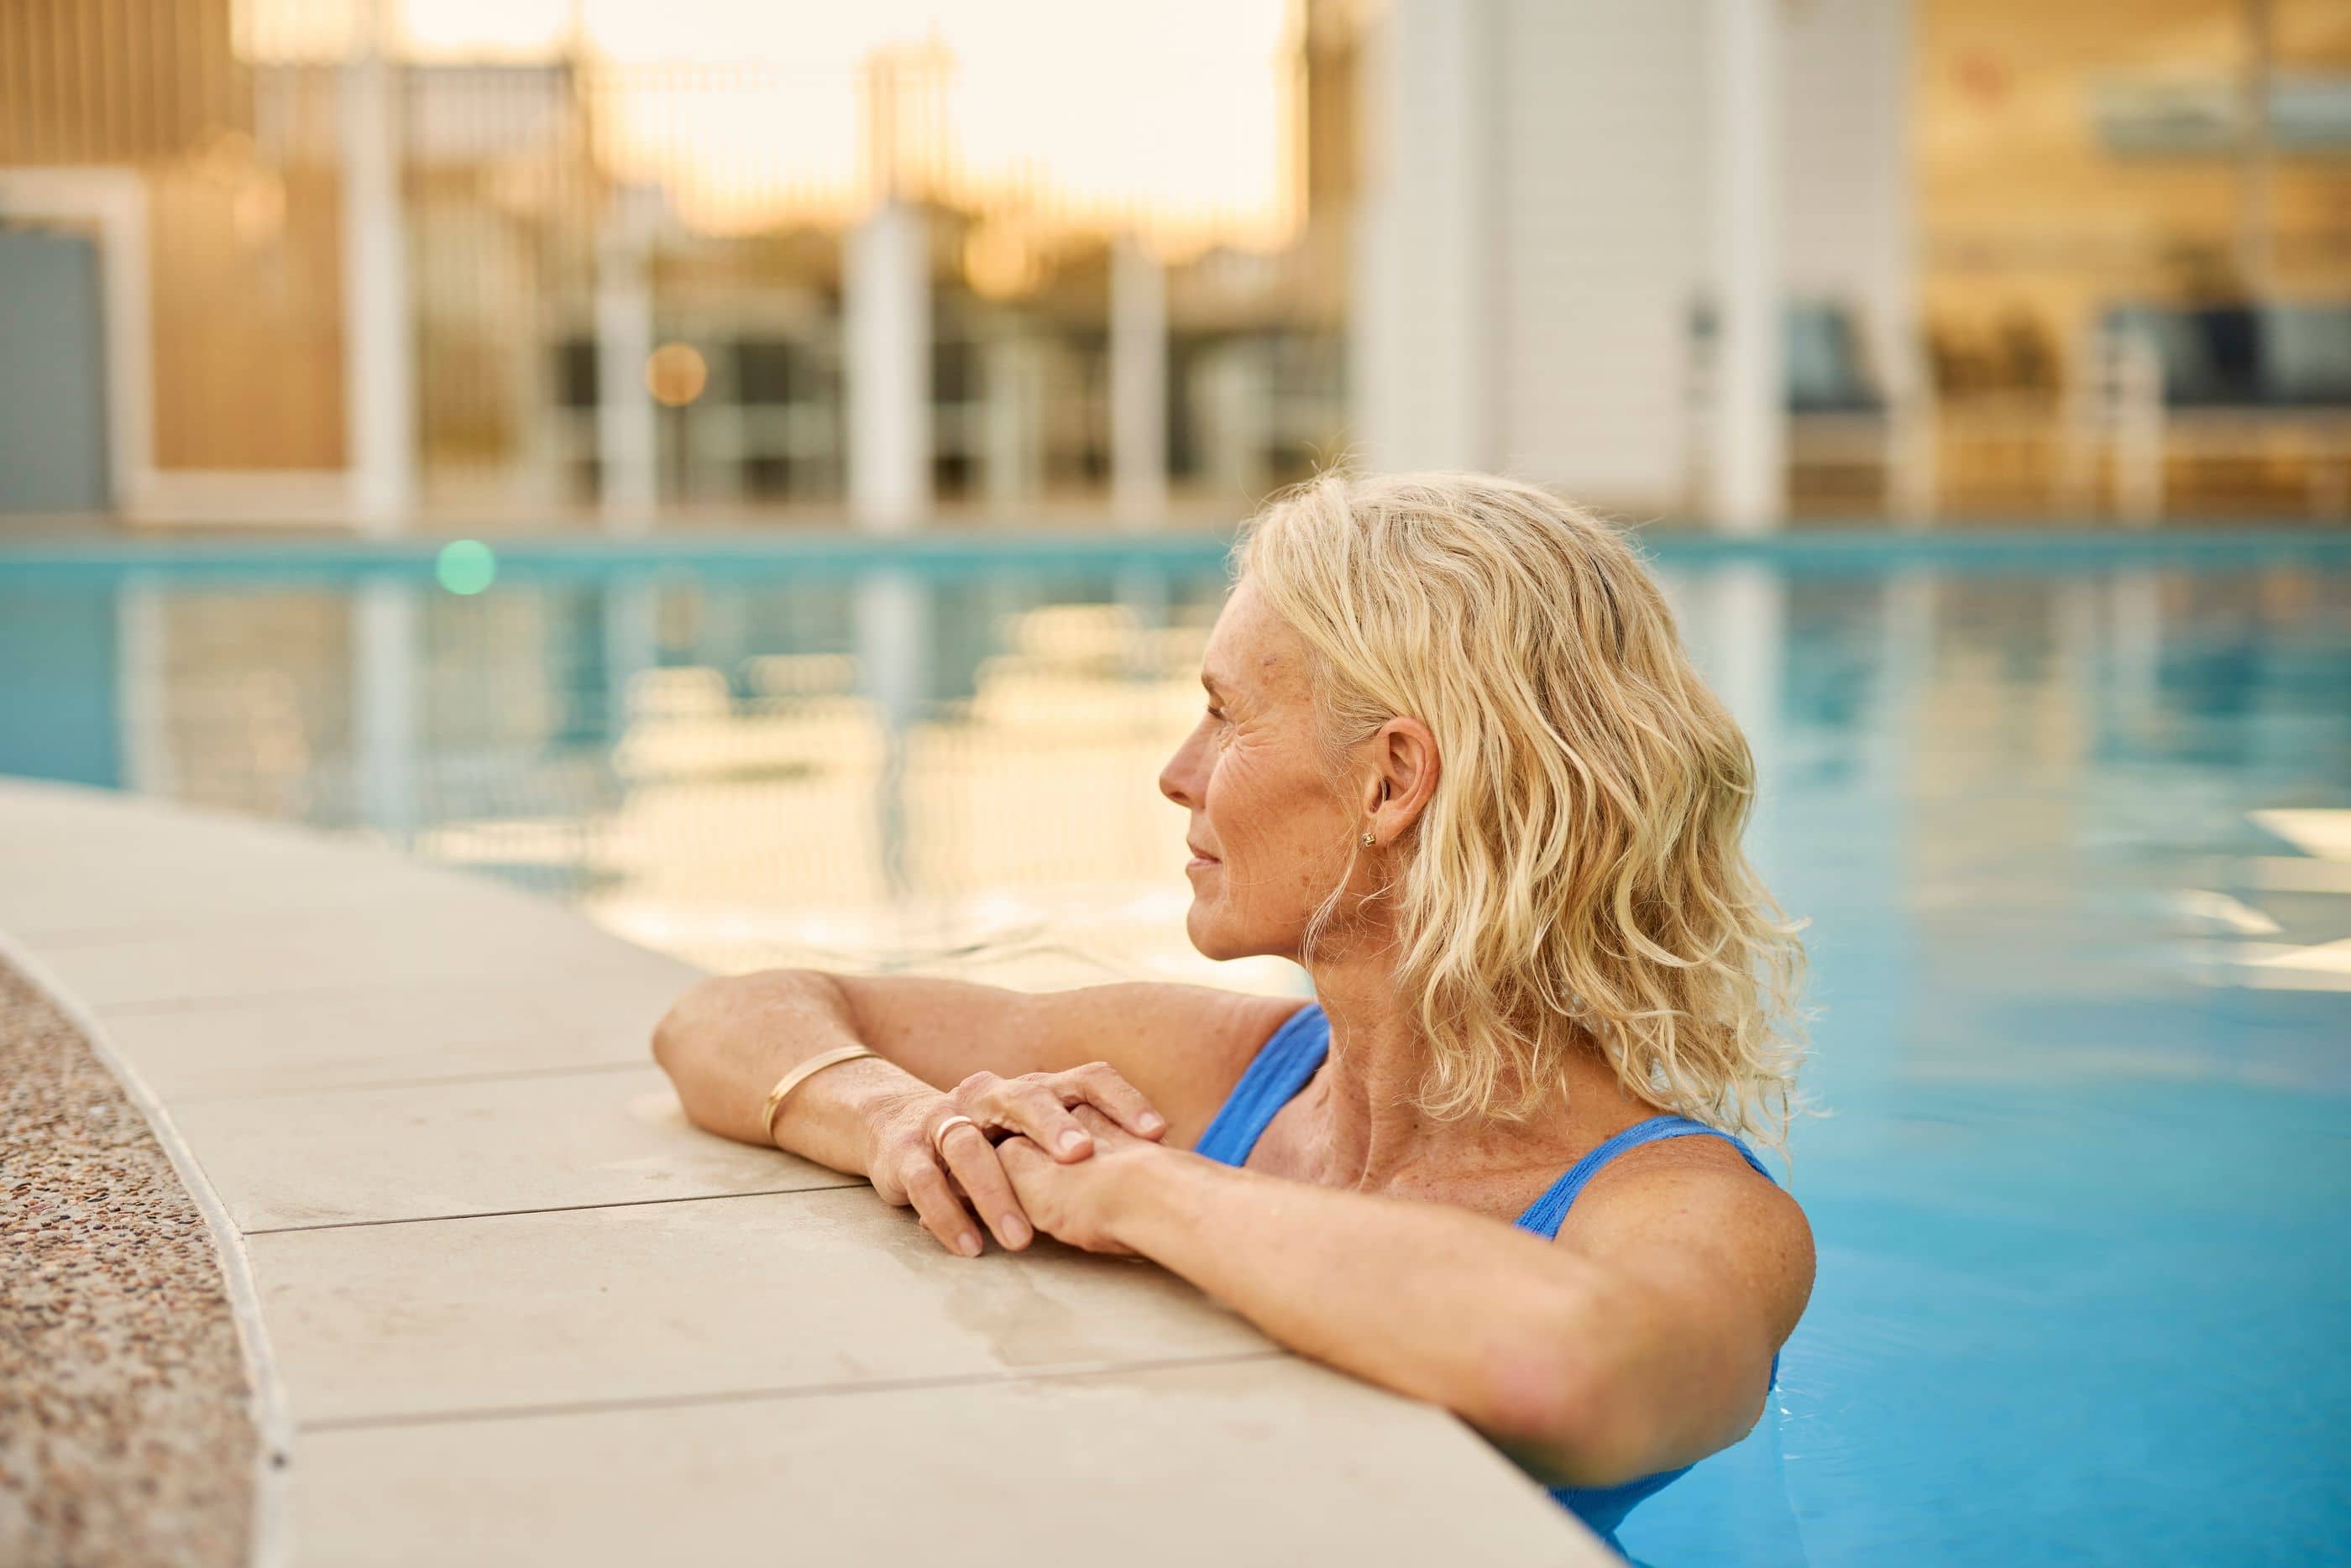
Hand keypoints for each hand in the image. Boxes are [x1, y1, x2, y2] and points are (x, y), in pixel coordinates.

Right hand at [865, 1063, 1167, 1256]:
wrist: (897, 1124)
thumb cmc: (994, 1140)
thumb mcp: (1042, 1135)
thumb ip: (1093, 1145)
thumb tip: (1173, 1172)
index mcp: (1036, 1087)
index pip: (1087, 1078)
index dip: (1122, 1101)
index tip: (1157, 1134)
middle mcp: (992, 1093)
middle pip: (1026, 1097)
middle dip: (1054, 1127)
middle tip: (1081, 1157)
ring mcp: (946, 1120)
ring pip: (969, 1147)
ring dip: (995, 1192)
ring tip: (1021, 1240)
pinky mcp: (906, 1152)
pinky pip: (925, 1182)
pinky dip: (946, 1215)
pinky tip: (969, 1246)